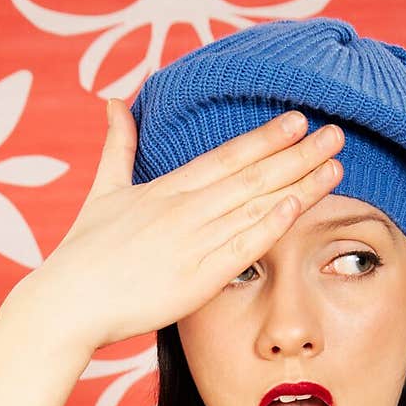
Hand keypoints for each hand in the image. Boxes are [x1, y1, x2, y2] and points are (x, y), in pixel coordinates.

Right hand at [21, 101, 344, 354]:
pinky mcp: (196, 279)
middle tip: (336, 133)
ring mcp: (192, 243)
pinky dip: (270, 226)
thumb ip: (117, 148)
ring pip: (255, 206)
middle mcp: (185, 210)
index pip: (227, 156)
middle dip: (297, 154)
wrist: (69, 301)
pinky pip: (241, 248)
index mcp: (167, 189)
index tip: (298, 121)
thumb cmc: (83, 253)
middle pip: (252, 176)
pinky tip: (297, 206)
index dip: (265, 137)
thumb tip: (112, 104)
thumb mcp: (102, 191)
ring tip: (335, 165)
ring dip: (298, 184)